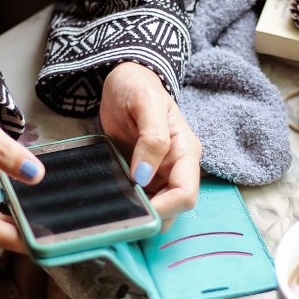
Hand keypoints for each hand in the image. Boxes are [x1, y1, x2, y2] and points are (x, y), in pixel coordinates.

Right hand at [0, 83, 44, 252]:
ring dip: (28, 222)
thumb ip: (4, 150)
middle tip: (65, 233)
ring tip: (61, 221)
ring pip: (4, 222)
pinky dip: (23, 208)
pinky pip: (5, 208)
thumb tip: (34, 175)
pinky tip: (45, 203)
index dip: (20, 240)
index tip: (49, 241)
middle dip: (29, 234)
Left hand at [100, 63, 202, 229]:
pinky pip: (142, 201)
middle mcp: (177, 168)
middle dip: (151, 217)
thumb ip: (151, 138)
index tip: (135, 206)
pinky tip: (112, 202)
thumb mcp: (145, 103)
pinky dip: (129, 207)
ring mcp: (161, 175)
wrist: (124, 81)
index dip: (163, 207)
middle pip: (174, 210)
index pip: (185, 194)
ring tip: (114, 208)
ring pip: (159, 211)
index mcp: (185, 152)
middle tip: (120, 213)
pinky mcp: (144, 178)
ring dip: (139, 215)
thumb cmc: (137, 86)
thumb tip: (145, 176)